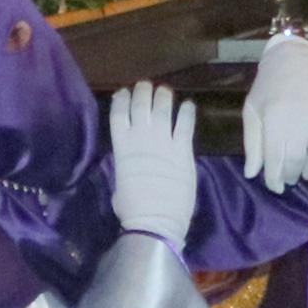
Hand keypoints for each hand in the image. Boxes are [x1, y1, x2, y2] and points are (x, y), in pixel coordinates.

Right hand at [105, 83, 199, 243]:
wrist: (155, 221)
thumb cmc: (132, 208)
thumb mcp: (120, 181)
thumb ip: (125, 163)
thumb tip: (128, 160)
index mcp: (122, 146)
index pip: (119, 112)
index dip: (122, 98)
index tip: (125, 92)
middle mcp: (141, 138)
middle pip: (141, 104)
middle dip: (143, 91)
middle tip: (147, 86)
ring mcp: (163, 141)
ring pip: (163, 108)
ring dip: (164, 96)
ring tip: (165, 92)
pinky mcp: (183, 149)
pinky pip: (186, 124)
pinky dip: (188, 112)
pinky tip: (189, 105)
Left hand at [238, 31, 307, 186]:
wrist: (296, 56)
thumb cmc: (269, 85)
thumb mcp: (252, 110)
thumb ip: (252, 144)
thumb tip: (252, 174)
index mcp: (274, 120)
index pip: (275, 160)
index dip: (275, 179)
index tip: (275, 187)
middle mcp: (298, 120)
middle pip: (297, 160)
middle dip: (293, 175)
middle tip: (291, 179)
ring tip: (306, 173)